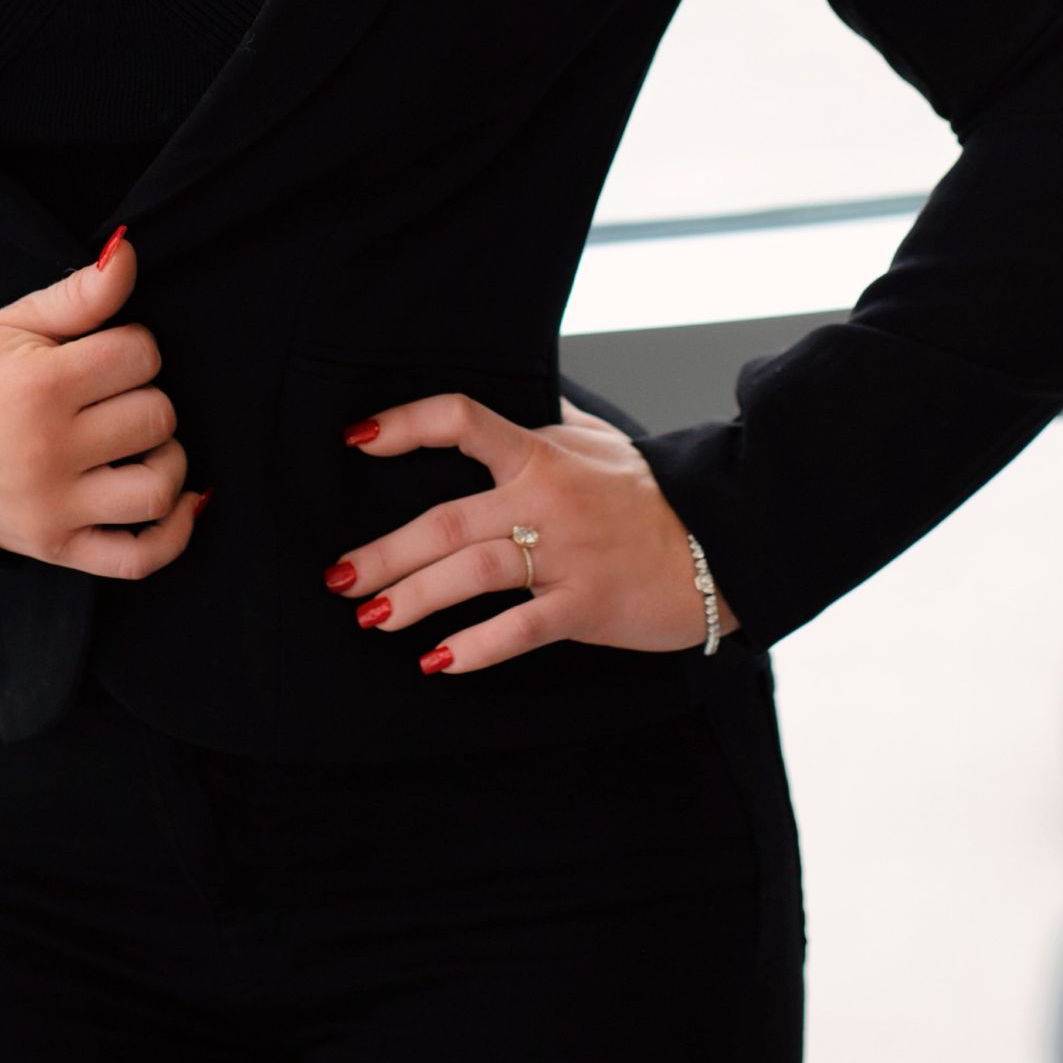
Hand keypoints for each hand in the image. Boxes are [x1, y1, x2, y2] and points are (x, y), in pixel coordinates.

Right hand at [0, 235, 205, 574]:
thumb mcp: (14, 325)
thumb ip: (79, 294)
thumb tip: (128, 254)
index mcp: (40, 388)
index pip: (140, 355)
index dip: (134, 346)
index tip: (108, 354)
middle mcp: (50, 452)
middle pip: (155, 416)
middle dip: (146, 396)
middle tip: (115, 396)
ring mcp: (55, 509)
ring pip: (157, 487)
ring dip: (167, 459)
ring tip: (143, 443)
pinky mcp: (59, 549)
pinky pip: (138, 558)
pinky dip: (172, 534)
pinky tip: (180, 501)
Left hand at [322, 388, 739, 673]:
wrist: (724, 537)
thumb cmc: (655, 491)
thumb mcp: (599, 439)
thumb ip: (549, 422)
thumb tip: (514, 400)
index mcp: (540, 452)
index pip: (462, 421)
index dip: (405, 425)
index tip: (355, 440)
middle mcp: (545, 497)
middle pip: (446, 520)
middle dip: (384, 551)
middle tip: (338, 575)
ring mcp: (565, 552)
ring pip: (471, 573)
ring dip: (413, 597)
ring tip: (370, 617)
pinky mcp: (586, 603)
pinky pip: (520, 628)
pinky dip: (475, 648)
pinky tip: (437, 662)